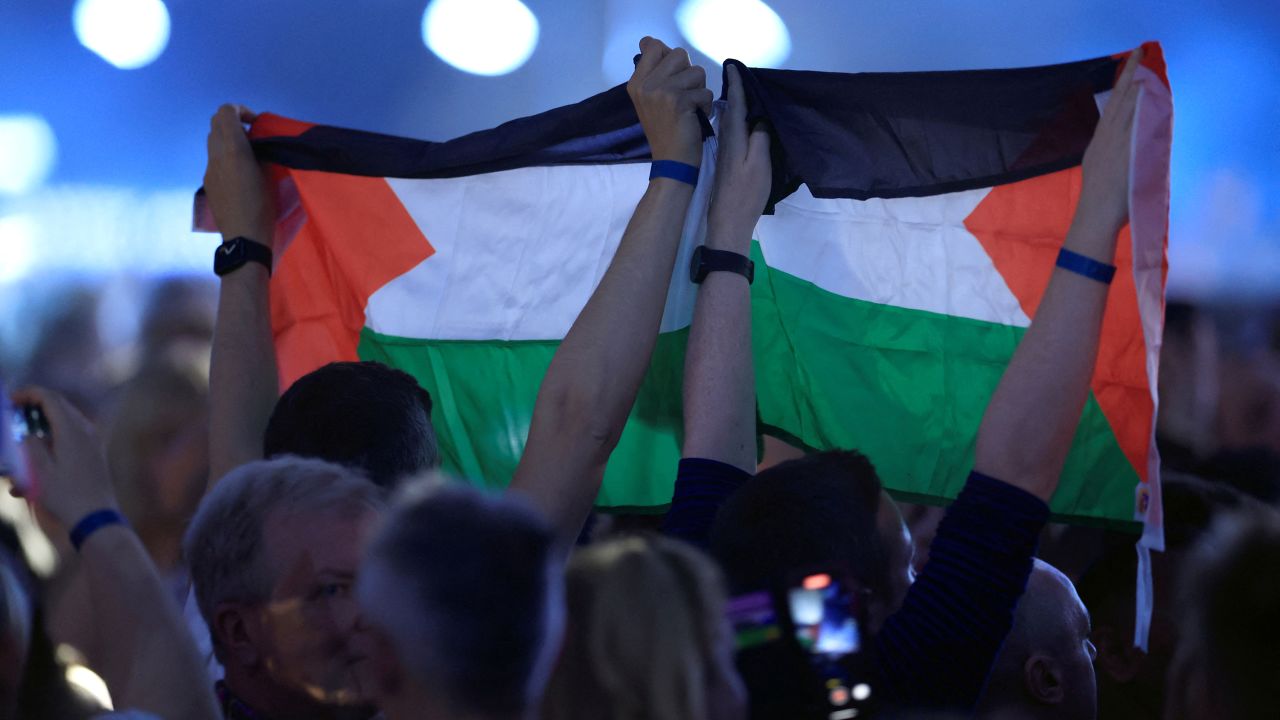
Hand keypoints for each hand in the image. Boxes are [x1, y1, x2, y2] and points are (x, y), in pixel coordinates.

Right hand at [10, 387, 117, 527]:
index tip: (10, 400)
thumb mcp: (38, 471)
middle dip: (33, 410)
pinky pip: (70, 442)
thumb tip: (29, 435)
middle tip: (13, 418)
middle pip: (58, 408)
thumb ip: (30, 446)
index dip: (28, 394)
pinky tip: (31, 479)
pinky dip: (50, 450)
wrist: (95, 518)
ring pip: (62, 427)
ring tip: (18, 462)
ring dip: (39, 436)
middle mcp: (87, 431)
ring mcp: (93, 442)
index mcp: (73, 429)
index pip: (50, 398)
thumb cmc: (65, 495)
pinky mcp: (94, 455)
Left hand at [204, 104, 275, 248]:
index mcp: (233, 148)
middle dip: (233, 122)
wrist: (244, 236)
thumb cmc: (263, 205)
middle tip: (251, 136)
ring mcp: (209, 168)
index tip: (255, 123)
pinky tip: (239, 174)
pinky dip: (225, 156)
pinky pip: (214, 158)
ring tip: (246, 154)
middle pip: (215, 123)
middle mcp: (216, 154)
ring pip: (213, 141)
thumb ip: (259, 151)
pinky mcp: (207, 181)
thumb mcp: (268, 173)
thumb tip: (255, 142)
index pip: (225, 111)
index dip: (240, 110)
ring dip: (228, 139)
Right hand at [627, 37, 712, 166]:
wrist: (670, 162)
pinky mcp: (679, 101)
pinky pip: (705, 92)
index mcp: (636, 83)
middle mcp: (645, 84)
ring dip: (700, 90)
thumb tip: (653, 44)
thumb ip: (654, 73)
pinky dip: (706, 106)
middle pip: (680, 54)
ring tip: (690, 108)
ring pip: (697, 71)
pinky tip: (695, 118)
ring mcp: (661, 92)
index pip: (653, 45)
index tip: (672, 77)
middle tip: (684, 95)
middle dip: (689, 73)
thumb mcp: (650, 100)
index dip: (669, 56)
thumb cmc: (665, 131)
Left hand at [708, 63, 771, 245]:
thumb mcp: (759, 165)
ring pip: (729, 122)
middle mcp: (726, 142)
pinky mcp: (726, 163)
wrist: (728, 223)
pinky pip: (731, 133)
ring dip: (734, 106)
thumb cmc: (746, 195)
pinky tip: (742, 122)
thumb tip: (759, 119)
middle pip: (730, 111)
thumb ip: (760, 139)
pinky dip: (735, 122)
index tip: (733, 67)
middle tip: (739, 74)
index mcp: (734, 139)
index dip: (735, 86)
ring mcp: (725, 153)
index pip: (734, 106)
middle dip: (734, 92)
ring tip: (742, 92)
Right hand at [1076, 47, 1144, 239]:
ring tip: (1146, 71)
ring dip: (1138, 89)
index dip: (1119, 86)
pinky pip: (1137, 124)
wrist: (1096, 215)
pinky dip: (1143, 108)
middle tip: (1138, 58)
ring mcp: (1116, 144)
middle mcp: (1106, 138)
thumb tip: (1124, 146)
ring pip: (1128, 109)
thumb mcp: (1098, 169)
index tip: (1127, 68)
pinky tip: (1149, 95)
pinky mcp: (1127, 151)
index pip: (1110, 107)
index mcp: (1098, 141)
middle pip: (1118, 102)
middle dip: (1128, 79)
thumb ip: (1112, 153)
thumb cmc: (1100, 201)